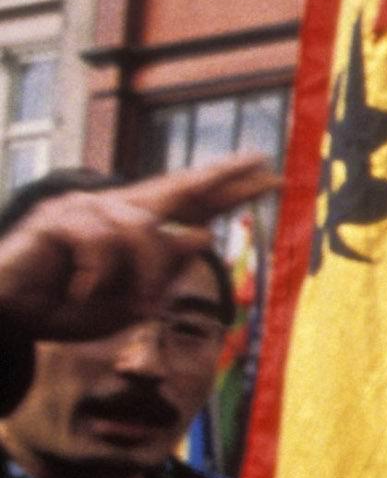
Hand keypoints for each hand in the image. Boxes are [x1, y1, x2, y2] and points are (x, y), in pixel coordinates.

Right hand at [0, 155, 273, 342]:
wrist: (13, 316)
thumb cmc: (69, 307)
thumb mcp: (128, 299)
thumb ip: (161, 270)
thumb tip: (203, 234)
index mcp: (136, 228)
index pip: (189, 202)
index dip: (227, 189)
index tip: (270, 175)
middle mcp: (115, 209)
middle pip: (177, 187)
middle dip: (221, 178)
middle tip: (263, 162)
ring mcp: (85, 208)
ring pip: (143, 233)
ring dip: (142, 277)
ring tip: (129, 305)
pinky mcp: (57, 219)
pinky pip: (101, 246)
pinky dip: (97, 279)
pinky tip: (78, 292)